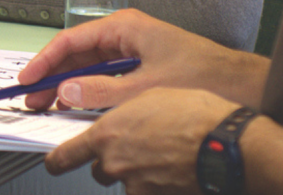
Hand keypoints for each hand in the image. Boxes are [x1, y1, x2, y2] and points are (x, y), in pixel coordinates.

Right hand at [18, 9, 268, 111]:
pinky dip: (88, 90)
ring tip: (49, 105)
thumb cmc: (203, 77)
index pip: (70, 40)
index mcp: (123, 27)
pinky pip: (104, 74)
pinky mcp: (140, 63)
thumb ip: (102, 92)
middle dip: (52, 77)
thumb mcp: (146, 88)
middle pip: (76, 54)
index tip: (27, 80)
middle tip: (32, 99)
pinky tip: (78, 105)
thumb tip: (65, 93)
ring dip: (68, 85)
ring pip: (88, 65)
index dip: (45, 62)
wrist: (243, 85)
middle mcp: (124, 33)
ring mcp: (132, 48)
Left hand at [45, 87, 238, 193]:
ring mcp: (138, 186)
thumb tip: (117, 121)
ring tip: (162, 158)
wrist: (228, 144)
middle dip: (113, 162)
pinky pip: (150, 192)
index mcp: (107, 136)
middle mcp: (116, 164)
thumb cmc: (195, 115)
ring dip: (137, 175)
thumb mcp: (149, 97)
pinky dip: (158, 185)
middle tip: (137, 149)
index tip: (53, 163)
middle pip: (100, 170)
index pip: (66, 156)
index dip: (58, 161)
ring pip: (127, 183)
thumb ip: (121, 113)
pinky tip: (175, 172)